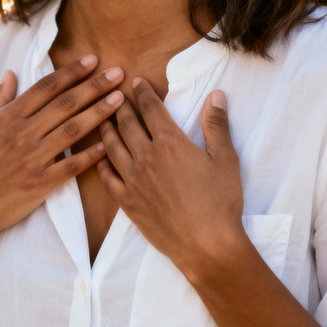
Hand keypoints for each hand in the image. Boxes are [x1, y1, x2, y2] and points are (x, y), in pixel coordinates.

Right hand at [0, 56, 123, 248]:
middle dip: (94, 86)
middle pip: (66, 104)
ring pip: (73, 130)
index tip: (93, 60)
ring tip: (120, 99)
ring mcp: (32, 159)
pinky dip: (90, 155)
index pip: (46, 88)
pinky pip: (71, 166)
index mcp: (7, 118)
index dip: (72, 72)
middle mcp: (22, 134)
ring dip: (99, 112)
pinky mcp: (39, 185)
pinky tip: (108, 144)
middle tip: (118, 73)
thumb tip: (11, 74)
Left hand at [96, 79, 244, 277]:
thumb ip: (217, 125)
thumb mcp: (226, 159)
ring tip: (103, 118)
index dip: (143, 93)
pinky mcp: (128, 203)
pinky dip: (102, 163)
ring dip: (107, 129)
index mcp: (170, 142)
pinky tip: (101, 157)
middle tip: (114, 93)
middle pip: (127, 124)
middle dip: (120, 105)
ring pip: (113, 147)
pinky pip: (108, 178)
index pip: (151, 109)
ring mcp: (134, 180)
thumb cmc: (220, 201)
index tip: (135, 81)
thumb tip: (216, 95)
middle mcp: (146, 157)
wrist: (206, 245)